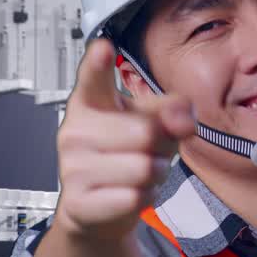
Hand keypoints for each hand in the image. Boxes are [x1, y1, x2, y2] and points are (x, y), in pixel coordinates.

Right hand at [54, 38, 195, 239]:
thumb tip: (184, 118)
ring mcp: (72, 167)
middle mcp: (75, 130)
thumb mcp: (153, 123)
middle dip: (159, 146)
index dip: (98, 63)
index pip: (94, 78)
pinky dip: (144, 198)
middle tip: (146, 151)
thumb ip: (172, 111)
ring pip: (144, 168)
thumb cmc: (126, 153)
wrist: (99, 207)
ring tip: (137, 174)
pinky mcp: (79, 202)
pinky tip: (127, 194)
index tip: (102, 48)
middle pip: (145, 132)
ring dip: (154, 175)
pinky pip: (135, 197)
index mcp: (91, 100)